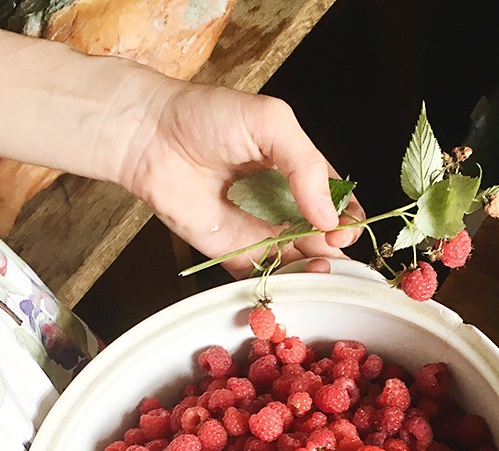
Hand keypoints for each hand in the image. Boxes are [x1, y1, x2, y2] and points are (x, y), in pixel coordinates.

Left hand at [120, 81, 363, 276]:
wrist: (151, 138)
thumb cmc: (207, 117)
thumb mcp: (271, 123)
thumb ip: (306, 164)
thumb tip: (329, 213)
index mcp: (297, 171)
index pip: (335, 201)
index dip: (347, 217)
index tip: (347, 226)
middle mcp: (282, 205)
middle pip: (321, 236)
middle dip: (333, 246)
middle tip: (332, 246)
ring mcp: (259, 233)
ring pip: (298, 261)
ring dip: (313, 269)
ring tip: (318, 266)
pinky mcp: (233, 255)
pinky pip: (263, 278)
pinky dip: (280, 286)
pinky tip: (292, 284)